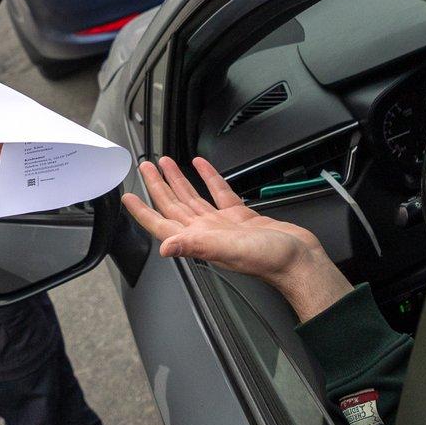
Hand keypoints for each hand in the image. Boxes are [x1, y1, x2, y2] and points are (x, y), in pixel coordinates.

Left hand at [121, 156, 351, 321]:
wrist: (298, 260)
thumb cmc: (269, 261)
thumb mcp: (228, 250)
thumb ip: (196, 246)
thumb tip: (166, 248)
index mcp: (199, 239)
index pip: (161, 224)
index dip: (142, 211)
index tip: (127, 197)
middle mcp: (206, 232)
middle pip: (173, 206)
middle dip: (157, 186)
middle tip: (145, 168)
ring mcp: (223, 224)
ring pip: (193, 197)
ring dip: (178, 180)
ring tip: (165, 163)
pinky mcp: (241, 217)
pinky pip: (219, 193)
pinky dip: (209, 178)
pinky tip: (202, 166)